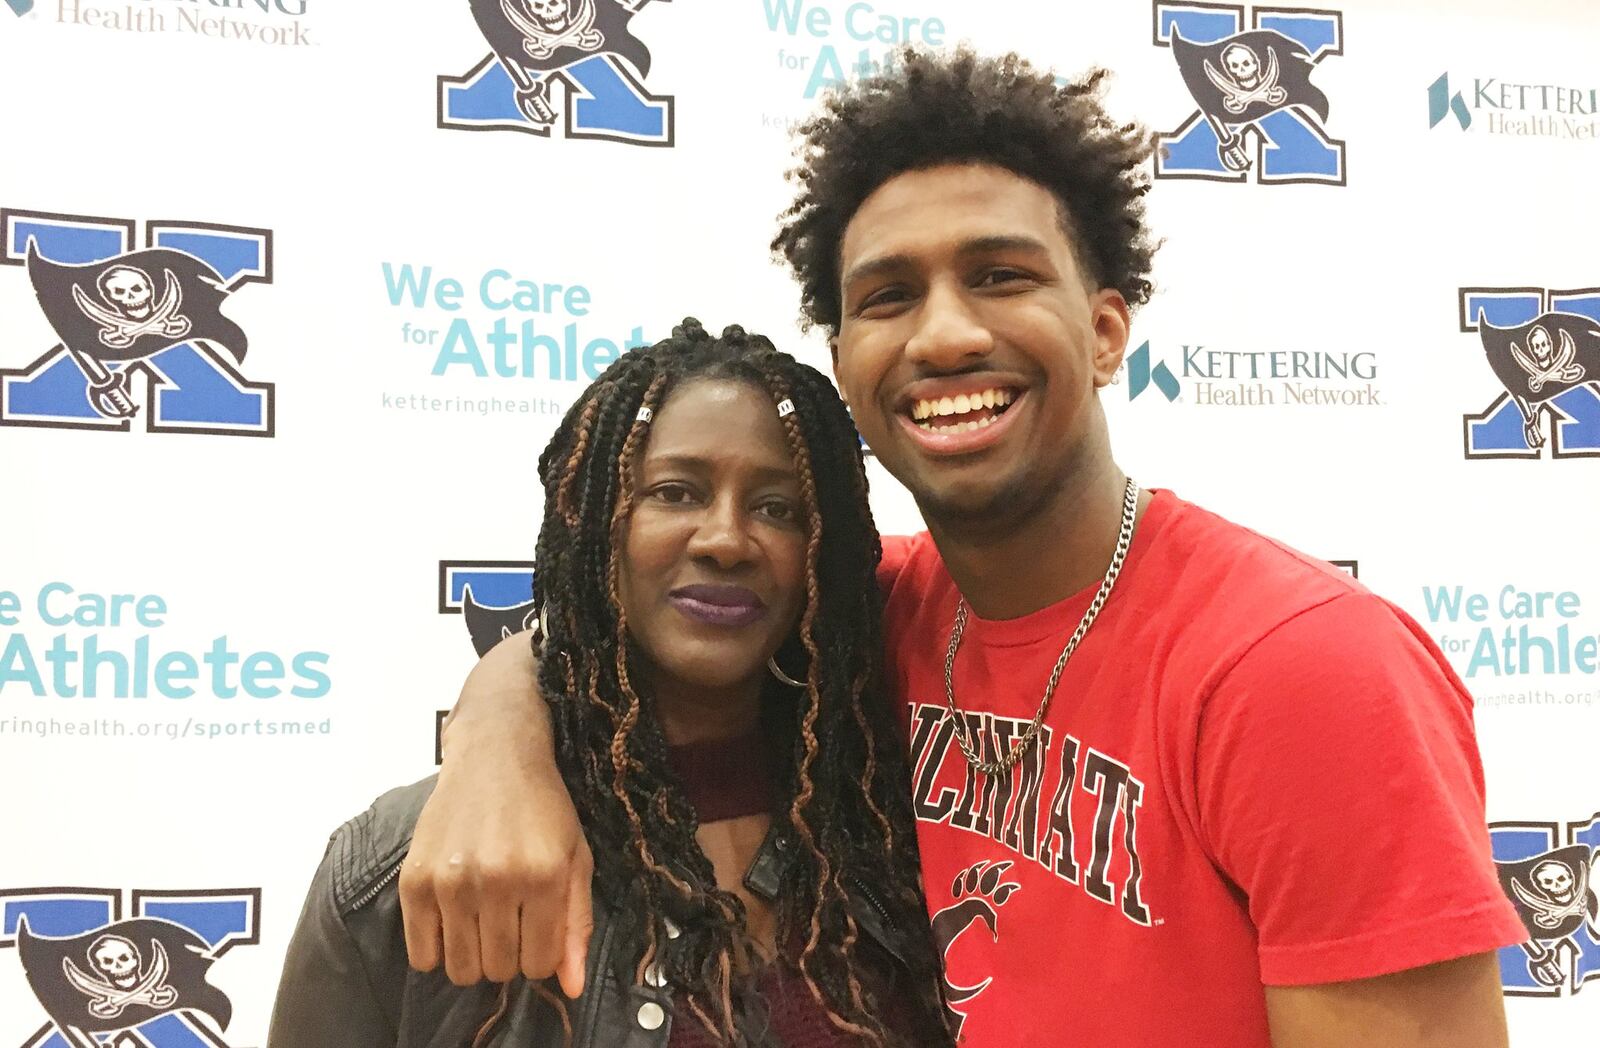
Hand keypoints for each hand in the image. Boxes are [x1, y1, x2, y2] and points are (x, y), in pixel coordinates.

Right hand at [399, 631, 594, 994]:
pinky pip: (421, 955)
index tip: (535, 929)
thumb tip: (571, 988)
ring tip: (482, 919)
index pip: (538, 964)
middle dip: (508, 954)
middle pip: (499, 969)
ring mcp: (451, 880)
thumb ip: (576, 924)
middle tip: (508, 918)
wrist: (495, 753)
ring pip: (461, 969)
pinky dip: (437, 949)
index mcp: (545, 875)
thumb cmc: (542, 806)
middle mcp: (497, 879)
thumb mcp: (576, 857)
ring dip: (474, 955)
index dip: (539, 955)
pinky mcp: (414, 878)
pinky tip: (452, 918)